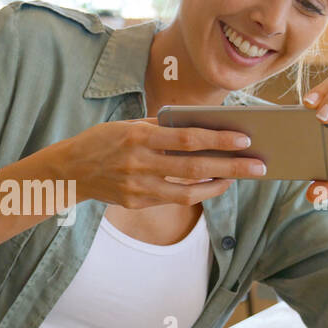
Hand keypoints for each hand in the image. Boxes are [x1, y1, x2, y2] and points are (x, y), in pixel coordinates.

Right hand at [52, 117, 266, 208]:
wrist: (69, 171)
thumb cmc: (103, 141)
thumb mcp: (128, 125)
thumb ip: (161, 127)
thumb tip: (199, 128)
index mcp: (139, 136)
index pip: (188, 139)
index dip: (219, 140)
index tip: (244, 139)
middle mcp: (139, 163)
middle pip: (195, 168)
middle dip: (231, 167)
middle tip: (258, 166)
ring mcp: (138, 187)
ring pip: (188, 191)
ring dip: (218, 185)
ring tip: (238, 178)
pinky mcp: (136, 202)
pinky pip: (173, 199)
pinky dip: (196, 192)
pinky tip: (211, 185)